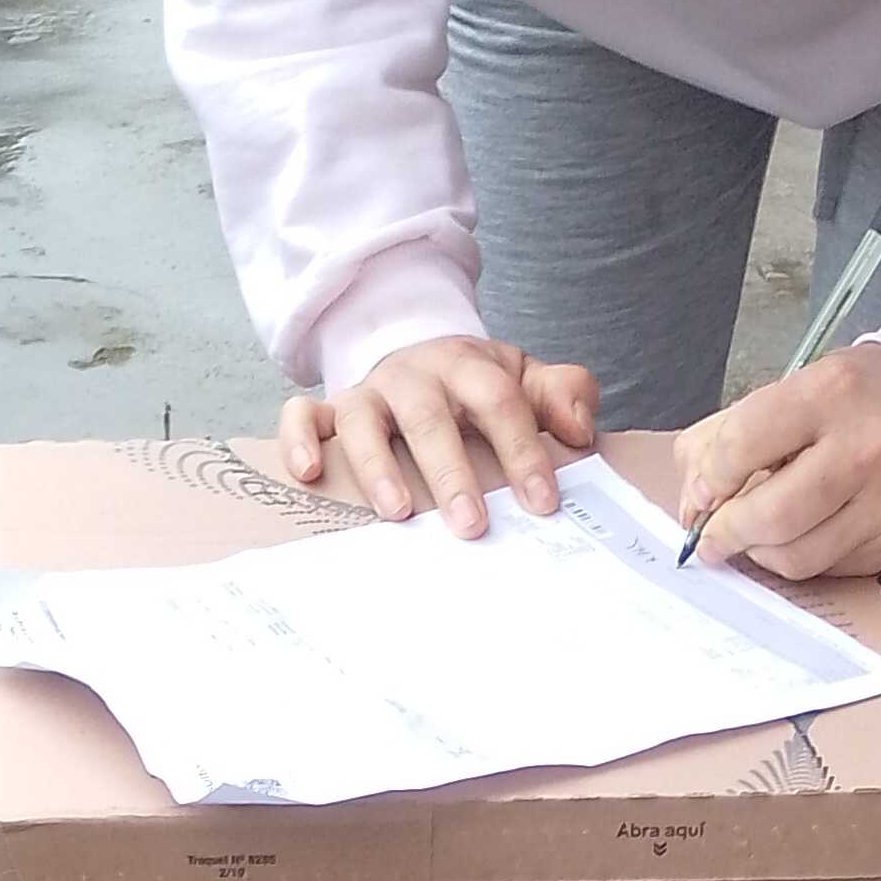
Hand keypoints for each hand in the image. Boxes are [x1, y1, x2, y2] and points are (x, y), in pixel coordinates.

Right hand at [280, 336, 599, 537]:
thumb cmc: (476, 387)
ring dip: (378, 466)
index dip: (521, 449)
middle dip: (450, 472)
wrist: (419, 354)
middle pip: (430, 417)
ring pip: (364, 420)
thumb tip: (580, 431)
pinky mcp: (331, 410)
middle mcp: (415, 376)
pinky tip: (310, 475)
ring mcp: (370, 393)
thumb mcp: (524, 380)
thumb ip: (562, 395)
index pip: (499, 402)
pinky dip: (301, 440)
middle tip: (471, 527)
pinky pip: (303, 415)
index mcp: (469, 368)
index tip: (542, 501)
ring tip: (398, 514)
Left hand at [675, 341, 880, 579]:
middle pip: (773, 515)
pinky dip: (798, 559)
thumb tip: (692, 502)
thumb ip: (727, 435)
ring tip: (751, 538)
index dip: (710, 481)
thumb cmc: (853, 399)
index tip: (701, 496)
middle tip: (711, 538)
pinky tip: (795, 537)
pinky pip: (828, 568)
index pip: (745, 444)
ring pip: (797, 556)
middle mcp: (866, 447)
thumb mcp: (792, 387)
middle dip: (728, 533)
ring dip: (759, 554)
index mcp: (830, 392)